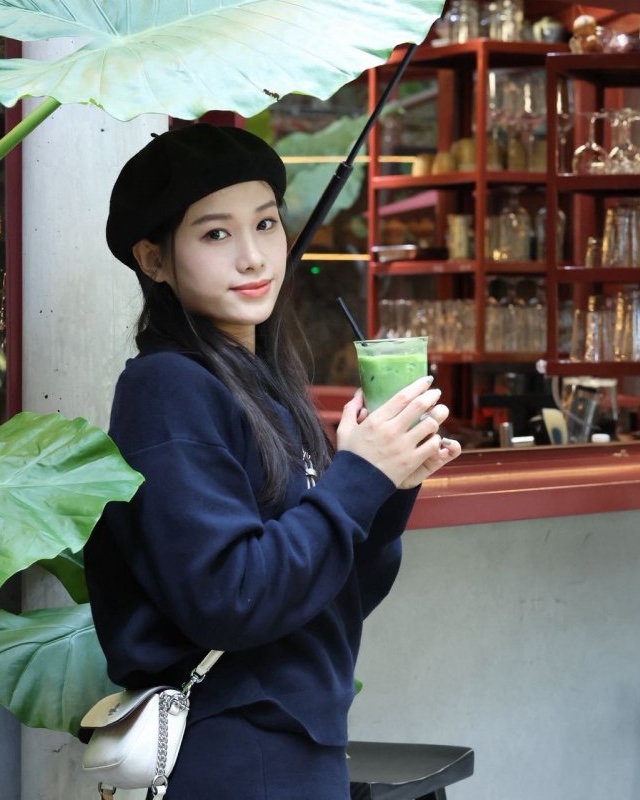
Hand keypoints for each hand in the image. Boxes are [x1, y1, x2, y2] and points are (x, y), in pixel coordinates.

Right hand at [336, 377, 460, 487]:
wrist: (355, 485)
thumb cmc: (350, 456)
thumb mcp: (345, 430)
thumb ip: (351, 409)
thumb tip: (360, 393)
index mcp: (376, 421)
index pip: (402, 397)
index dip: (417, 386)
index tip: (426, 381)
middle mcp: (391, 431)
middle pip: (419, 406)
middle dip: (432, 396)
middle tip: (436, 393)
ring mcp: (403, 446)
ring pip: (429, 425)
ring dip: (437, 417)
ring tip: (439, 413)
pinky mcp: (411, 461)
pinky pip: (431, 446)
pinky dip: (435, 440)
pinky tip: (433, 438)